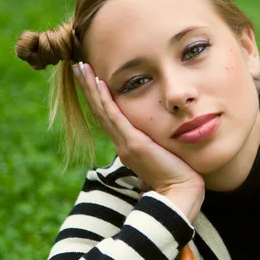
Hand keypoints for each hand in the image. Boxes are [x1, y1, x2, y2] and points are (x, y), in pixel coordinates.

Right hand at [74, 62, 204, 222]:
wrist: (181, 194)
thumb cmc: (179, 175)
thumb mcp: (165, 154)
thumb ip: (158, 143)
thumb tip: (161, 134)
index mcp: (129, 145)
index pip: (109, 116)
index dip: (98, 97)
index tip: (92, 78)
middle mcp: (122, 143)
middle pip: (100, 110)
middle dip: (88, 87)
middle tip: (78, 66)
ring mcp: (125, 144)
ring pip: (102, 110)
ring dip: (91, 87)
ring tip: (81, 67)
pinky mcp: (134, 144)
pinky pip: (114, 117)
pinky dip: (105, 99)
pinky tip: (99, 83)